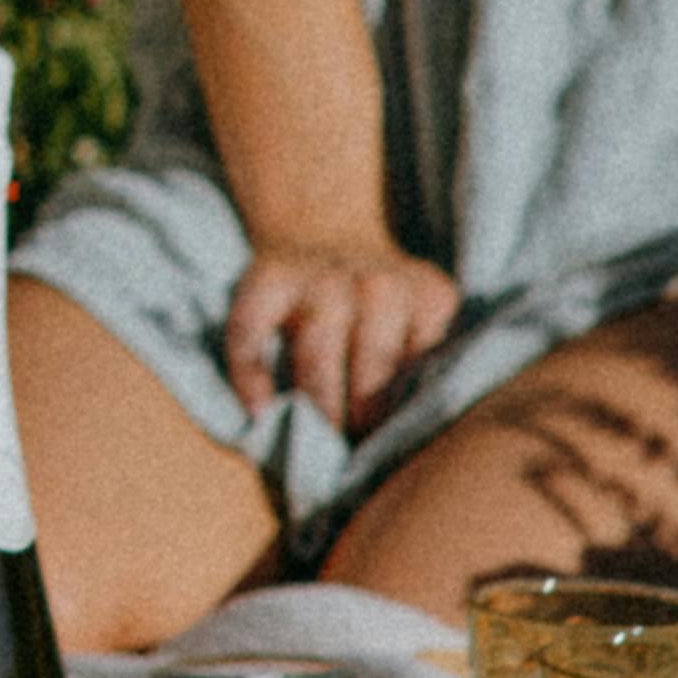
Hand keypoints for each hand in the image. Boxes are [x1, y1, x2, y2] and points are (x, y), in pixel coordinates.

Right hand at [221, 230, 460, 434]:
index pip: (424, 360)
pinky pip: (252, 330)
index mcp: (426, 295)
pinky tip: (257, 411)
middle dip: (365, 411)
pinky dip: (250, 373)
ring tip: (316, 441)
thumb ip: (426, 365)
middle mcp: (377, 281)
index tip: (396, 447)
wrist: (325, 227)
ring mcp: (320, 276)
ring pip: (319, 350)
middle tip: (354, 450)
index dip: (408, 410)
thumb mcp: (424, 319)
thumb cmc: (382, 307)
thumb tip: (417, 436)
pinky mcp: (268, 276)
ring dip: (318, 401)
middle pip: (375, 357)